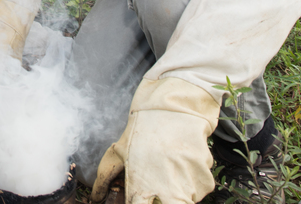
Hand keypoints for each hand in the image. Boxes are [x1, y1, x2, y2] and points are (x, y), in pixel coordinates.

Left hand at [91, 77, 219, 203]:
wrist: (173, 106)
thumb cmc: (142, 130)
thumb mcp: (118, 151)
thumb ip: (104, 178)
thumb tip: (96, 198)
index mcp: (141, 183)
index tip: (143, 199)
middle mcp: (166, 186)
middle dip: (168, 202)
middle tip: (164, 192)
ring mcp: (188, 181)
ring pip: (188, 199)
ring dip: (182, 191)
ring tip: (171, 168)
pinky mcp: (205, 175)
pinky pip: (202, 187)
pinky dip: (195, 180)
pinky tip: (184, 161)